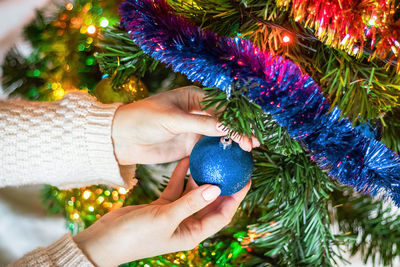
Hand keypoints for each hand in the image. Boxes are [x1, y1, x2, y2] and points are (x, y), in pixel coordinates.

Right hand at [74, 158, 250, 265]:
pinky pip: (176, 187)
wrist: (105, 240)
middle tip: (231, 164)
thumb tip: (215, 187)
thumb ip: (190, 202)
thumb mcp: (166, 218)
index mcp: (193, 233)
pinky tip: (187, 158)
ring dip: (201, 175)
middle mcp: (187, 224)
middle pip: (211, 201)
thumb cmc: (135, 236)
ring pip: (194, 192)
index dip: (236, 197)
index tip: (246, 179)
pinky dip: (181, 174)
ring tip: (211, 156)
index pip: (222, 214)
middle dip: (222, 183)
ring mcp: (174, 213)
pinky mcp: (162, 205)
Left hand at [111, 86, 259, 164]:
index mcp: (194, 97)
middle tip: (253, 146)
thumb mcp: (172, 119)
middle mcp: (197, 112)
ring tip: (248, 154)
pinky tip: (230, 161)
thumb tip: (228, 126)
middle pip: (224, 121)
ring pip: (219, 136)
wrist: (120, 138)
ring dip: (232, 144)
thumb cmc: (143, 119)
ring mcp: (194, 129)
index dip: (235, 121)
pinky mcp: (189, 145)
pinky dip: (219, 155)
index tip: (246, 135)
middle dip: (239, 132)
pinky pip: (208, 149)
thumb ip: (201, 123)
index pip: (221, 107)